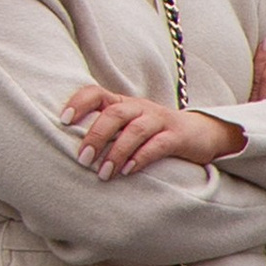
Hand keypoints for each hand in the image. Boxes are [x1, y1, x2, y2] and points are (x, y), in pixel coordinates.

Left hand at [60, 83, 245, 176]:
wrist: (202, 134)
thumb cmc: (156, 134)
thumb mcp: (130, 127)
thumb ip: (107, 132)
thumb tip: (73, 150)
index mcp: (124, 103)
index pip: (96, 93)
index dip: (78, 103)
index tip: (63, 121)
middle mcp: (140, 108)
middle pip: (114, 114)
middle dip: (96, 136)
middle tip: (83, 159)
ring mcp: (160, 120)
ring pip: (134, 130)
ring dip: (116, 152)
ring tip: (104, 173)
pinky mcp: (178, 136)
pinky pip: (157, 145)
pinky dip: (140, 158)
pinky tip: (128, 170)